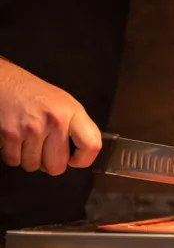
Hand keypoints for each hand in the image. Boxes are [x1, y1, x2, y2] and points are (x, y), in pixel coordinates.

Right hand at [0, 58, 101, 175]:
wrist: (5, 81)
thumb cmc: (35, 94)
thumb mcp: (65, 104)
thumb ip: (76, 129)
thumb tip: (81, 155)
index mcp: (72, 112)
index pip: (92, 146)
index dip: (84, 159)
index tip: (75, 159)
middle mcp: (55, 121)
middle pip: (57, 166)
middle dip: (49, 163)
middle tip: (45, 149)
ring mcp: (31, 128)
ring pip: (33, 166)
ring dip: (29, 158)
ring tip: (29, 140)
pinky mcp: (10, 133)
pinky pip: (14, 160)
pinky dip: (13, 155)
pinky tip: (16, 139)